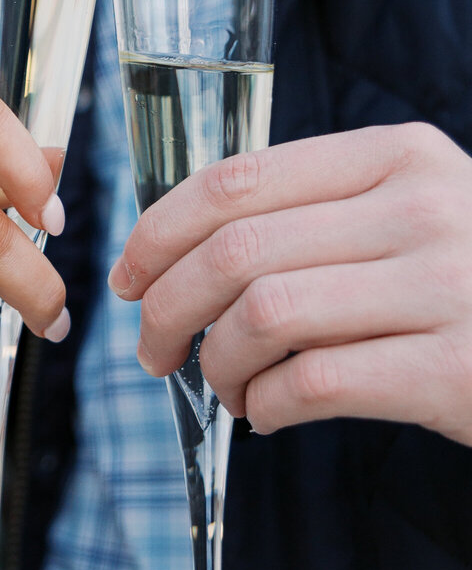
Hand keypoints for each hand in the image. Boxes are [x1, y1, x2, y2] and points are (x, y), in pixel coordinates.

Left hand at [109, 124, 471, 444]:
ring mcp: (446, 287)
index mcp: (398, 157)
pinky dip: (268, 405)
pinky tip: (269, 413)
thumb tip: (178, 248)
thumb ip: (321, 211)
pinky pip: (315, 385)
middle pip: (235, 251)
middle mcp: (423, 209)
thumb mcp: (416, 213)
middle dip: (167, 307)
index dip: (158, 232)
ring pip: (264, 317)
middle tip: (153, 349)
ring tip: (224, 386)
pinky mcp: (456, 369)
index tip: (129, 275)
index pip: (236, 181)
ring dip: (217, 364)